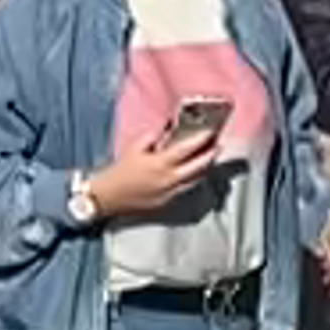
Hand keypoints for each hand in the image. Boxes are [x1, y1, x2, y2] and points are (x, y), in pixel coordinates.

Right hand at [75, 134, 225, 227]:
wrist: (110, 196)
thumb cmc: (122, 169)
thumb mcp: (136, 147)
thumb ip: (155, 136)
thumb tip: (169, 126)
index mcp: (161, 163)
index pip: (187, 149)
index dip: (201, 139)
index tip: (211, 132)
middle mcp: (169, 180)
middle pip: (198, 167)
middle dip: (211, 156)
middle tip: (219, 146)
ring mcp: (170, 193)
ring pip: (195, 180)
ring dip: (204, 169)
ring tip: (210, 158)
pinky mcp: (168, 203)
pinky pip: (185, 189)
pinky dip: (192, 179)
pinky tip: (194, 173)